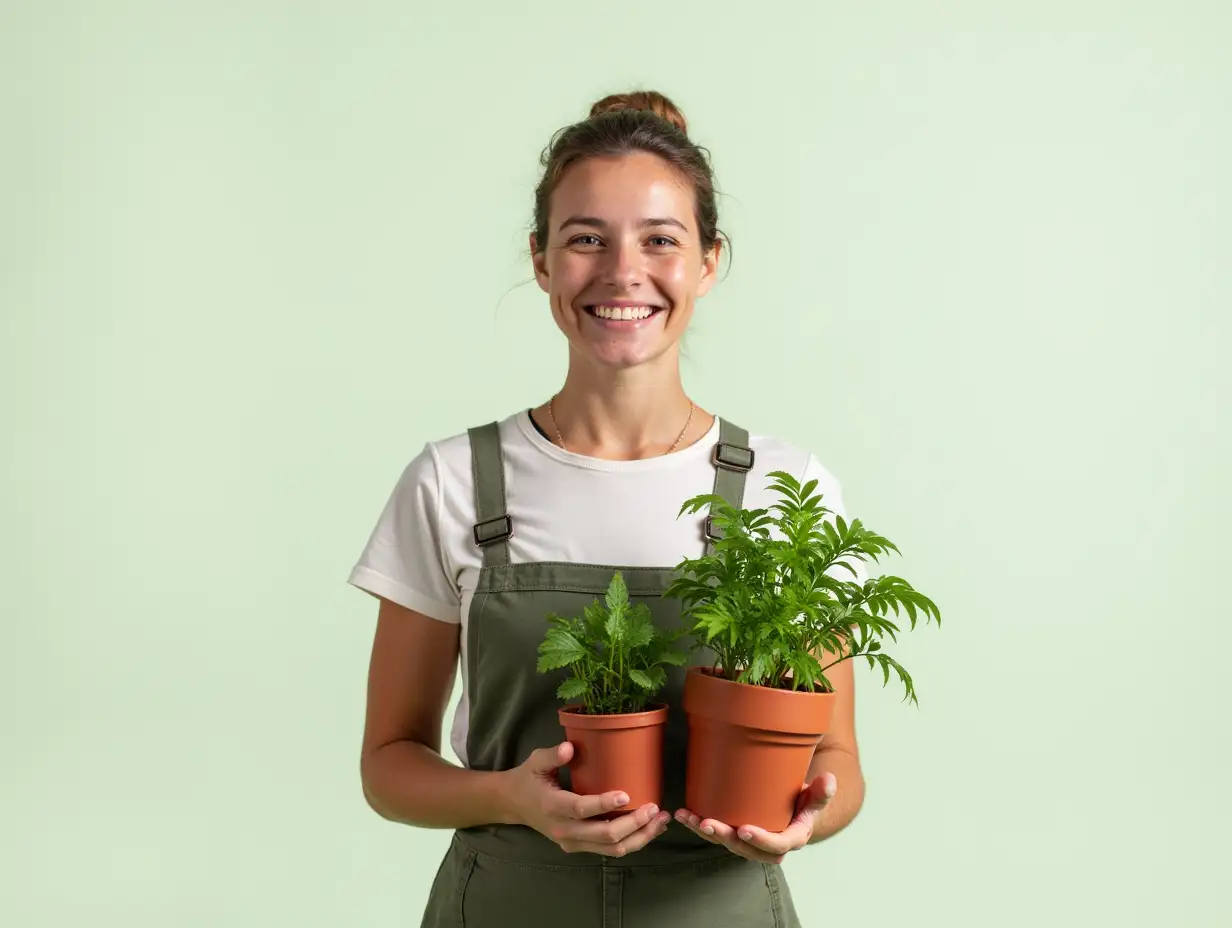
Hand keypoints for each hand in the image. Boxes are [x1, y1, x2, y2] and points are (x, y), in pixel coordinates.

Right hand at [499, 741, 669, 856]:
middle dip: (633, 824)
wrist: (513, 804)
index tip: (626, 795)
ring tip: (660, 821)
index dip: (604, 805)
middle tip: (654, 808)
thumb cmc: (528, 778)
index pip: (581, 809)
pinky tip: (649, 829)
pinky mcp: (579, 847)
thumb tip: (571, 747)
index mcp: (552, 806)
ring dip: (639, 837)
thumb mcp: (536, 761)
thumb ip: (553, 755)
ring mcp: (572, 842)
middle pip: (603, 835)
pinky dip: (632, 842)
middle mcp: (563, 830)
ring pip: (611, 849)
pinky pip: (609, 850)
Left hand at [674, 773, 837, 863]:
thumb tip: (829, 780)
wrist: (796, 808)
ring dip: (707, 832)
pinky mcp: (737, 833)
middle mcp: (768, 845)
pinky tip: (684, 815)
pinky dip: (699, 825)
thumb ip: (821, 791)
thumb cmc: (806, 801)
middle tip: (709, 824)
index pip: (776, 845)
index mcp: (791, 838)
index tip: (745, 829)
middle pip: (745, 847)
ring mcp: (750, 841)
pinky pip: (717, 833)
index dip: (761, 839)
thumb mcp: (816, 796)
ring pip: (727, 842)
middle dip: (725, 837)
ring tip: (691, 819)